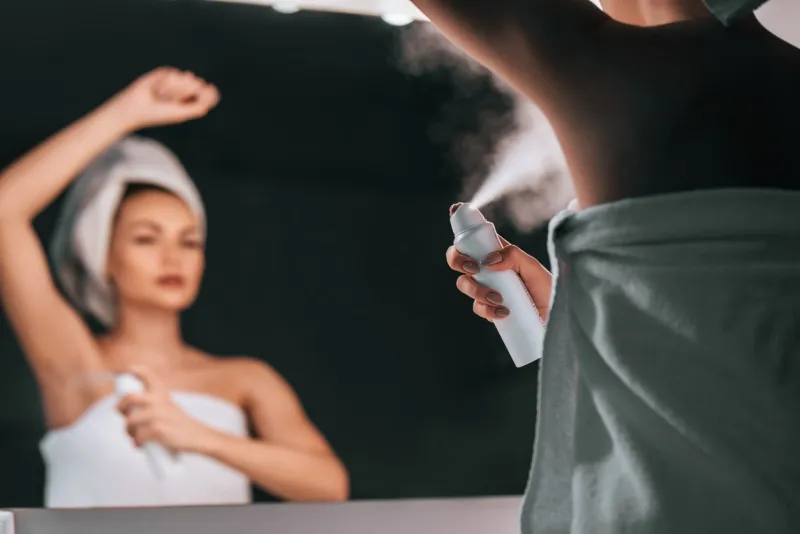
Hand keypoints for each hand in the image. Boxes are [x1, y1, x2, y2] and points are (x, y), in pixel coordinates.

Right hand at [107, 67, 219, 130]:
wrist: (136, 107)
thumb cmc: (159, 114)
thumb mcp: (182, 113)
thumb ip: (199, 105)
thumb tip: (212, 92)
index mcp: (192, 101)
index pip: (207, 93)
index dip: (208, 93)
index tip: (204, 95)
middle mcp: (186, 89)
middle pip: (198, 83)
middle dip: (185, 93)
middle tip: (172, 102)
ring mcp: (176, 80)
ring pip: (186, 78)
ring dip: (174, 90)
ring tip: (162, 97)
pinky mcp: (165, 73)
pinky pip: (174, 73)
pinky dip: (166, 84)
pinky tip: (157, 89)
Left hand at [117, 366, 217, 453]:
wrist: (198, 436)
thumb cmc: (178, 425)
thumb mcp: (168, 407)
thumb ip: (151, 404)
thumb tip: (126, 409)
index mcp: (163, 394)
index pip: (150, 376)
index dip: (137, 370)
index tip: (128, 369)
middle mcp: (161, 401)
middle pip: (131, 397)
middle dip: (121, 406)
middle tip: (121, 412)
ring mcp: (160, 415)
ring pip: (131, 420)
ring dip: (129, 430)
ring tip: (134, 435)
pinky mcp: (160, 429)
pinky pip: (139, 435)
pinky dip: (137, 442)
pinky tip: (140, 444)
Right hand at [447, 203, 552, 321]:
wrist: (554, 316)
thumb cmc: (546, 288)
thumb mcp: (533, 266)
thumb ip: (513, 256)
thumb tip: (487, 260)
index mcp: (496, 252)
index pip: (473, 238)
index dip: (461, 228)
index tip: (454, 214)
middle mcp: (487, 269)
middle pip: (457, 259)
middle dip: (457, 260)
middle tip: (474, 269)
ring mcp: (485, 288)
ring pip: (463, 284)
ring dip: (476, 290)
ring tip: (498, 298)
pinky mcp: (488, 308)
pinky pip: (477, 307)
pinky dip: (487, 310)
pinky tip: (504, 311)